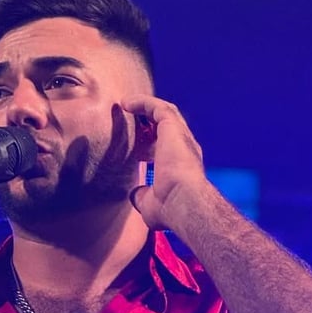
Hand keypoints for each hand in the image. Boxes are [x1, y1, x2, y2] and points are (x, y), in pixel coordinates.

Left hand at [122, 95, 210, 233]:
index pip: (168, 150)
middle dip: (149, 123)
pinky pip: (157, 107)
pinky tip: (126, 103)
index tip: (136, 150)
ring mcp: (181, 136)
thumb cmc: (170, 209)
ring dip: (145, 107)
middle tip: (131, 122)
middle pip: (167, 128)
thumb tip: (134, 193)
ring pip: (164, 113)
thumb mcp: (150, 204)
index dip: (151, 146)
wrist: (183, 202)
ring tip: (126, 104)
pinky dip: (142, 102)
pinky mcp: (173, 127)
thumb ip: (142, 196)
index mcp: (182, 166)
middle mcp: (185, 148)